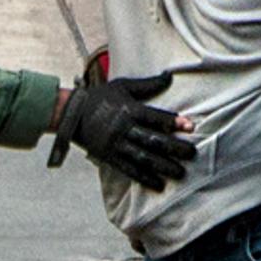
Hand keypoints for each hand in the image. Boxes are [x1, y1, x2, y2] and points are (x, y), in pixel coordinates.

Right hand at [53, 69, 197, 190]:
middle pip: (152, 140)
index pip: (155, 117)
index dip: (173, 122)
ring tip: (180, 173)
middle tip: (192, 154)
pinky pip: (128, 169)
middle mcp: (123, 128)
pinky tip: (158, 185)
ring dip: (162, 166)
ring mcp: (115, 144)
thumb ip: (147, 85)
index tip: (191, 127)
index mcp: (128, 110)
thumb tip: (169, 76)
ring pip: (143, 157)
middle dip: (174, 148)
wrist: (69, 112)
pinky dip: (144, 178)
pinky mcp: (108, 156)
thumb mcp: (121, 86)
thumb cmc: (98, 96)